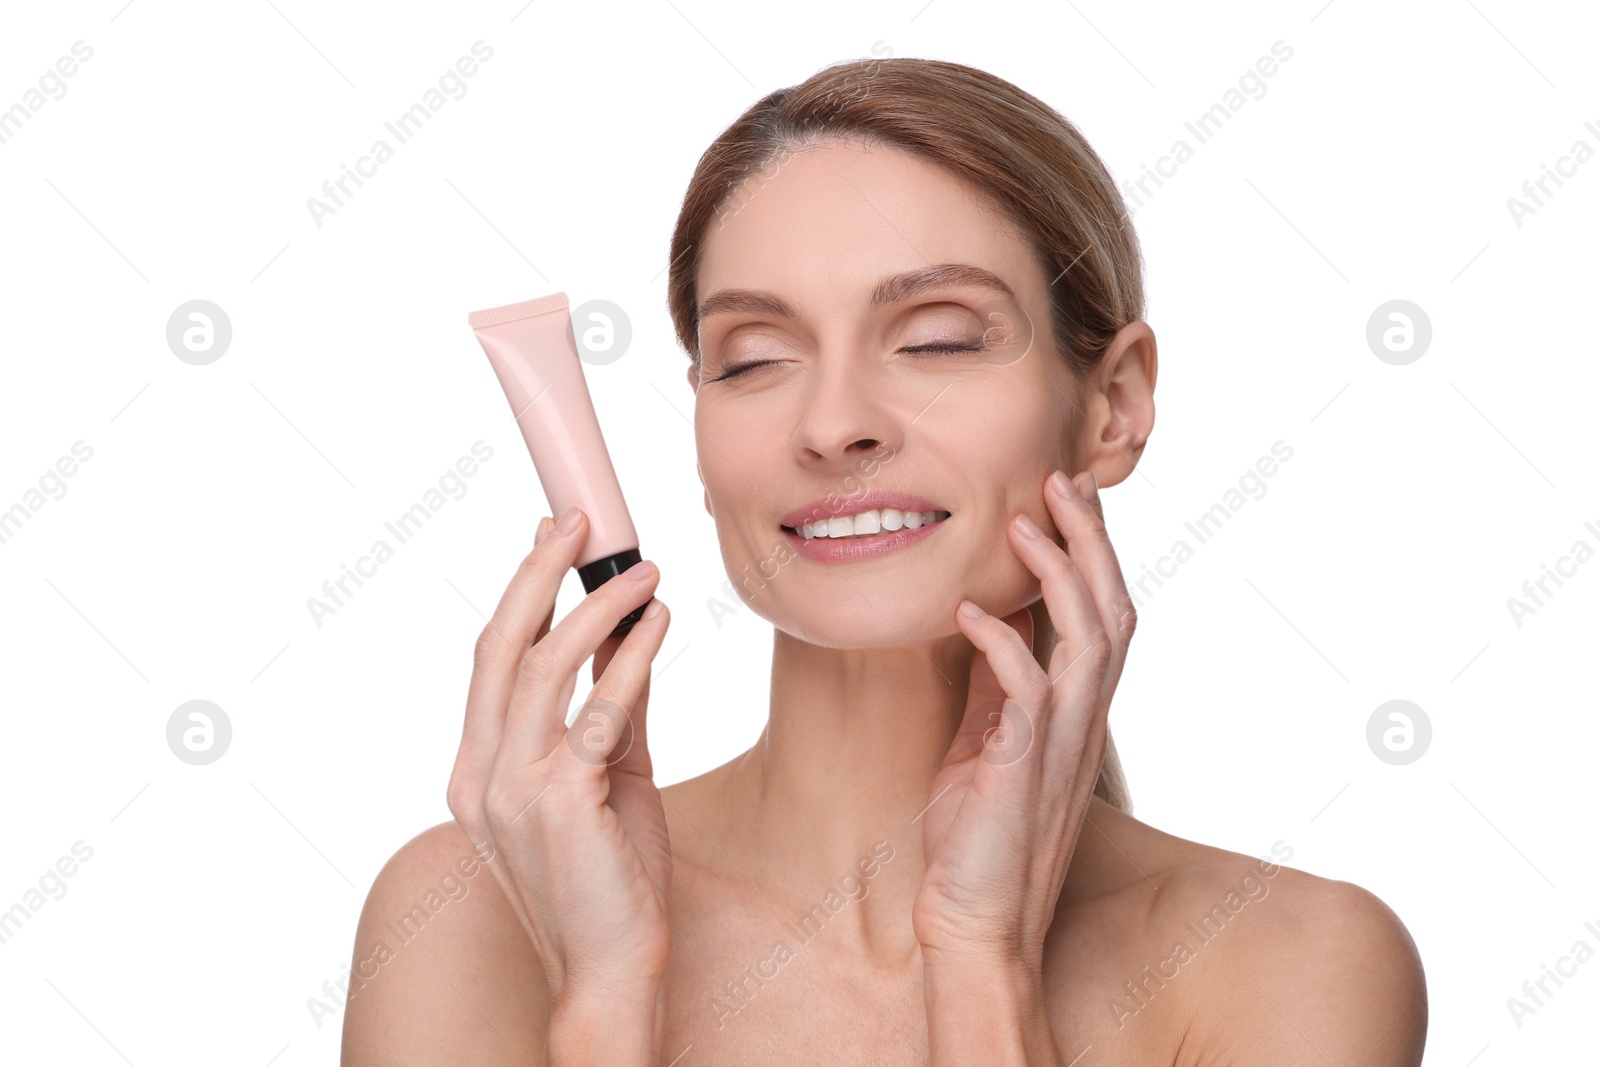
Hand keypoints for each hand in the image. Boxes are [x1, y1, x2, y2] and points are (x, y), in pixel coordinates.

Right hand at [446, 506, 673, 1013]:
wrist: (614, 969)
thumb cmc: (610, 876)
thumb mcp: (605, 777)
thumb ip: (607, 709)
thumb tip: (625, 635)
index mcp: (477, 768)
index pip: (492, 658)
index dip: (521, 590)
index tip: (551, 537)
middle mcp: (480, 774)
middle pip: (500, 646)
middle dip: (540, 572)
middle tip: (582, 522)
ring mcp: (511, 789)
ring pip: (544, 666)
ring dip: (599, 607)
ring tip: (646, 573)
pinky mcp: (560, 803)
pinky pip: (597, 710)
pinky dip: (630, 660)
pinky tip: (658, 626)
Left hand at [912, 470, 1135, 963]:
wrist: (975, 921)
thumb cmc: (976, 836)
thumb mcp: (989, 741)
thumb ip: (998, 685)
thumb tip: (992, 621)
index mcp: (1076, 713)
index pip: (1103, 615)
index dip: (1092, 553)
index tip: (1068, 497)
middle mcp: (1082, 722)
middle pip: (1112, 611)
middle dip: (1091, 541)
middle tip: (1063, 480)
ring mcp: (1061, 745)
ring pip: (1089, 640)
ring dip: (1059, 576)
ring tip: (1025, 524)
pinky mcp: (1024, 770)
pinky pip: (1028, 693)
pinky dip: (1002, 644)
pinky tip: (969, 610)